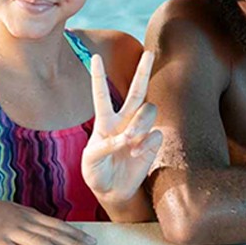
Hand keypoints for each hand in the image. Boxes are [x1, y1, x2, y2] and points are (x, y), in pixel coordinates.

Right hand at [0, 197, 95, 244]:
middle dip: (74, 244)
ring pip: (37, 243)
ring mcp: (8, 230)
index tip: (91, 240)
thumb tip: (41, 228)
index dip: (74, 233)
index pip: (56, 224)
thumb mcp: (8, 211)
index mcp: (26, 214)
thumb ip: (25, 219)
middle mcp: (21, 221)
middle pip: (52, 233)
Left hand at [81, 51, 162, 206]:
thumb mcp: (90, 162)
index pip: (101, 94)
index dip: (98, 76)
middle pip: (136, 91)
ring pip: (148, 110)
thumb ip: (104, 148)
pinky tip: (136, 153)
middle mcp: (123, 121)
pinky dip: (146, 142)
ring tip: (130, 140)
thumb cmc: (96, 173)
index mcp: (104, 121)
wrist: (112, 190)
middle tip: (149, 53)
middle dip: (143, 71)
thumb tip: (125, 138)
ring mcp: (139, 130)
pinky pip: (155, 133)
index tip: (95, 56)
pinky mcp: (151, 142)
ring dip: (140, 122)